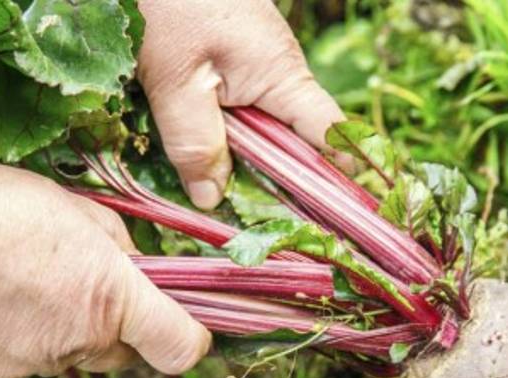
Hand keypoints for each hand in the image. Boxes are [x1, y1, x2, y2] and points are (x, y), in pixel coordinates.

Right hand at [0, 115, 210, 377]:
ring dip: (60, 329)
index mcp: (108, 295)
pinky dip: (16, 340)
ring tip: (14, 279)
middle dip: (117, 326)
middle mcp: (77, 342)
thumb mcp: (67, 203)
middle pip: (121, 352)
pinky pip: (23, 363)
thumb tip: (136, 265)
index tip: (186, 324)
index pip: (181, 347)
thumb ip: (115, 242)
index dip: (191, 338)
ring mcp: (30, 367)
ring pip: (69, 356)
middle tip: (80, 282)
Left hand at [136, 0, 344, 208]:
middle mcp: (280, 71)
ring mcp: (258, 61)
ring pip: (263, 126)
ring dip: (245, 158)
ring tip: (226, 199)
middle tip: (260, 226)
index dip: (340, 177)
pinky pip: (240, 106)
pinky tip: (202, 152)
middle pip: (295, 142)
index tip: (339, 217)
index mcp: (282, 77)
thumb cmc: (167, 3)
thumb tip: (212, 199)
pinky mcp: (233, 55)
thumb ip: (194, 142)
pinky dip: (225, 132)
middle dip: (280, 182)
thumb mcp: (174, 80)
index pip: (331, 136)